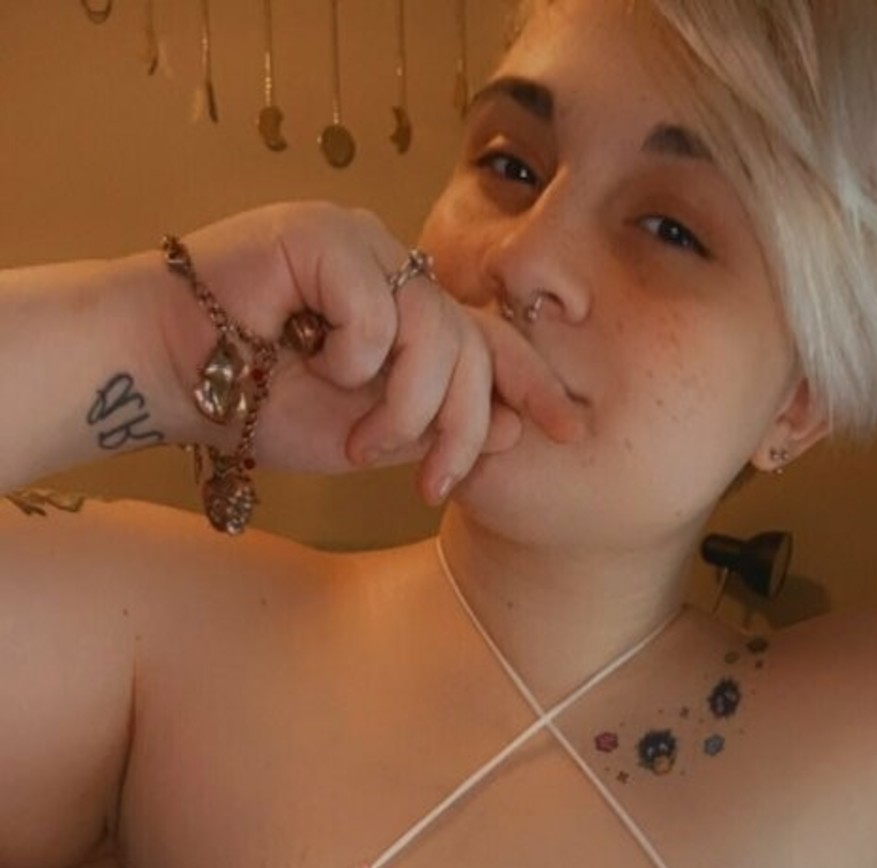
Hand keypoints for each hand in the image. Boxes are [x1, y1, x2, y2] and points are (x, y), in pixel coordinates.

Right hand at [159, 201, 586, 497]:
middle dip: (463, 427)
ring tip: (357, 441)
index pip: (490, 340)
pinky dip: (356, 358)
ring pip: (436, 331)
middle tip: (429, 482)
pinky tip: (309, 363)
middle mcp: (390, 269)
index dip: (532, 383)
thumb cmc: (254, 405)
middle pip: (473, 345)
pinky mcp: (324, 234)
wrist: (165, 376)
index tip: (570, 431)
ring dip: (405, 407)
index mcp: (404, 312)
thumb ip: (429, 429)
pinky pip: (380, 309)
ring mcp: (360, 242)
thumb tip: (516, 430)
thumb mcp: (359, 436)